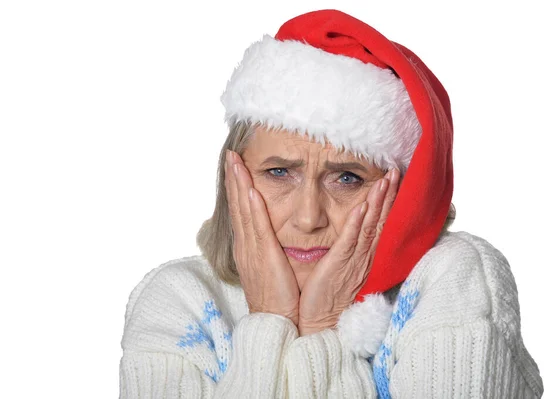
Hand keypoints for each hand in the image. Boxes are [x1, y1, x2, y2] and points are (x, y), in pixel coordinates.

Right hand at [224, 150, 299, 325]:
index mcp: (249, 246)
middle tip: (230, 155)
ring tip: (235, 162)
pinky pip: (256, 228)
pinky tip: (249, 190)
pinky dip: (251, 208)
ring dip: (238, 185)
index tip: (236, 165)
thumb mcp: (270, 266)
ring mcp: (251, 251)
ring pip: (243, 211)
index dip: (237, 186)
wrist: (275, 321)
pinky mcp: (263, 258)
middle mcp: (246, 245)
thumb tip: (269, 234)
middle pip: (237, 205)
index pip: (241, 210)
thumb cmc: (277, 296)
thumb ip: (268, 247)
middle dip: (234, 178)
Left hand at [297, 168, 400, 335]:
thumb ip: (349, 247)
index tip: (392, 180)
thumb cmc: (329, 295)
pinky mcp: (339, 265)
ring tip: (384, 180)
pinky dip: (357, 223)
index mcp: (365, 255)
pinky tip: (362, 207)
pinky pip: (350, 241)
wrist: (321, 323)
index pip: (380, 223)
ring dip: (378, 202)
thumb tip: (353, 230)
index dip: (388, 201)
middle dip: (389, 194)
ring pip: (370, 226)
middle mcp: (364, 255)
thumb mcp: (343, 267)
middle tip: (396, 171)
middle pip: (381, 220)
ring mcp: (354, 260)